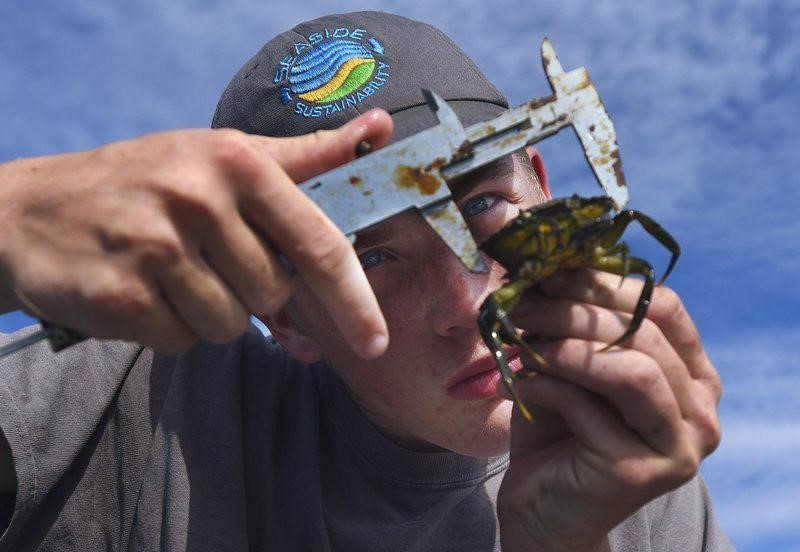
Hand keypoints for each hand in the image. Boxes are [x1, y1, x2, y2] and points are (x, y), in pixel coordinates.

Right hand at [0, 110, 392, 356]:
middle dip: (250, 293)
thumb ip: (305, 156)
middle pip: (273, 294)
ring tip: (170, 273)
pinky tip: (142, 292)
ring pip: (231, 325)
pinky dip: (169, 328)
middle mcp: (198, 199)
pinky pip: (182, 342)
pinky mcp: (121, 295)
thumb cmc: (150, 182)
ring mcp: (155, 247)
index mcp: (237, 163)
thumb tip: (382, 127)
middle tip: (206, 259)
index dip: (354, 300)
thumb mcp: (225, 155)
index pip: (318, 244)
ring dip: (208, 313)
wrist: (36, 210)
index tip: (377, 341)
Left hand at [496, 269, 721, 551]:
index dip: (604, 282)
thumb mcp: (570, 365)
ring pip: (628, 368)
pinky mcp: (642, 472)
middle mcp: (701, 411)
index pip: (663, 307)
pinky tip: (507, 382)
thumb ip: (574, 321)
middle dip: (571, 309)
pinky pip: (587, 406)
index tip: (548, 271)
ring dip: (560, 344)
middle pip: (642, 333)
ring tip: (514, 338)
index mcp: (692, 376)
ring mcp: (680, 445)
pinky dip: (541, 384)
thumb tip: (551, 261)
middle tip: (517, 302)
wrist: (542, 509)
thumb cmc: (556, 430)